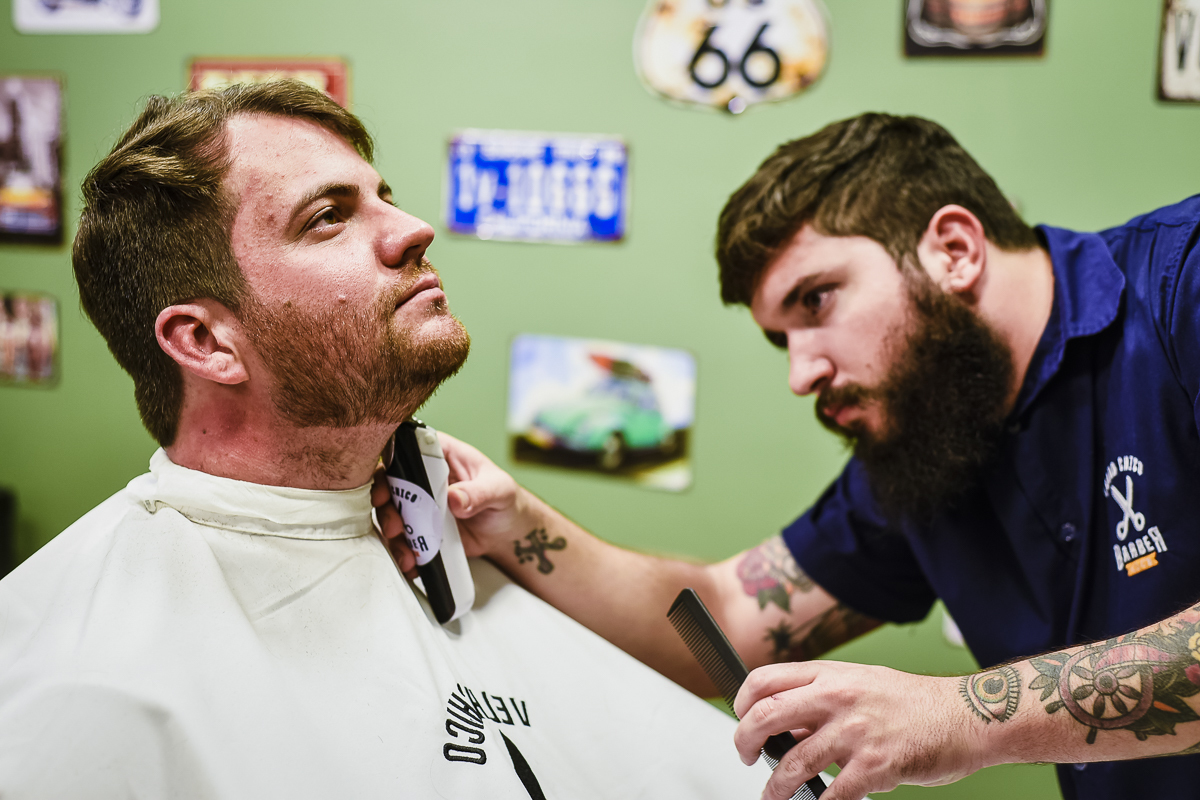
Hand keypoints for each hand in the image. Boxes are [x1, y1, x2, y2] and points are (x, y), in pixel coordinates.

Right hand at [371, 432, 528, 572]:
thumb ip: (478, 493)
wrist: (508, 531)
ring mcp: (421, 504)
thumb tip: (455, 497)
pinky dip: (403, 551)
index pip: (406, 449)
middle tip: (395, 526)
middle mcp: (424, 477)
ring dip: (391, 533)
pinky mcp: (422, 528)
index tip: (387, 486)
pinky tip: (410, 563)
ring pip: (392, 513)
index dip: (390, 465)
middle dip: (385, 506)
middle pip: (391, 483)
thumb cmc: (505, 499)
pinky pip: (404, 538)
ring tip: (404, 551)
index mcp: (440, 455)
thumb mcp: (499, 490)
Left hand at [733, 661, 982, 799]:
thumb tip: (787, 728)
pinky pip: (833, 794)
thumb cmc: (914, 702)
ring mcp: (855, 731)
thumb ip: (821, 701)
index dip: (742, 702)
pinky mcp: (875, 765)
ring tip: (773, 795)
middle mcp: (837, 697)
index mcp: (830, 674)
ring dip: (775, 787)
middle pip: (766, 716)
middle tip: (746, 758)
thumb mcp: (860, 683)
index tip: (741, 719)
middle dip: (744, 743)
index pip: (765, 679)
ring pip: (793, 763)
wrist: (966, 715)